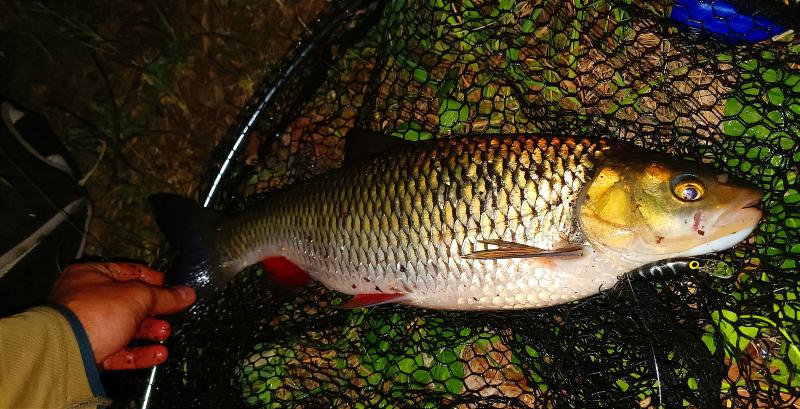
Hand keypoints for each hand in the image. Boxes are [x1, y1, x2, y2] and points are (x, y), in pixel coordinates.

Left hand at [50, 262, 195, 369]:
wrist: (67, 351)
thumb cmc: (92, 314)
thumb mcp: (138, 296)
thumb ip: (165, 296)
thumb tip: (186, 294)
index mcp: (91, 275)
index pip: (128, 272)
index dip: (152, 279)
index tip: (170, 287)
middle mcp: (85, 300)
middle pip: (128, 303)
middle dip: (152, 310)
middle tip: (170, 313)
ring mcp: (87, 327)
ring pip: (124, 328)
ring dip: (148, 332)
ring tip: (165, 333)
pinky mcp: (90, 351)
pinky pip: (119, 351)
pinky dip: (139, 353)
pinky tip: (158, 354)